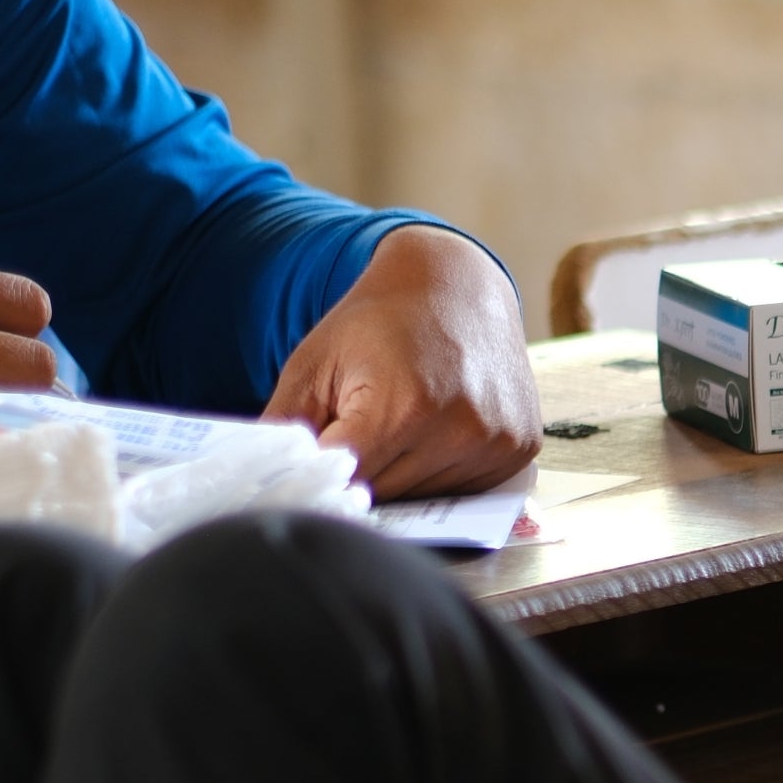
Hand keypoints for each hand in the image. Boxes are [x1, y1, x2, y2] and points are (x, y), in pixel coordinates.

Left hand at [264, 225, 536, 499]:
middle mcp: (459, 431)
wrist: (456, 285)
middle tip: (354, 433)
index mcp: (403, 407)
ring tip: (399, 425)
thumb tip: (262, 481)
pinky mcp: (519, 450)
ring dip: (402, 475)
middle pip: (386, 494)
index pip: (345, 481)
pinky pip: (464, 488)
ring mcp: (496, 443)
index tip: (307, 467)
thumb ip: (284, 427)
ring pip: (425, 497)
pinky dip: (440, 471)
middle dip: (360, 474)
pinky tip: (435, 429)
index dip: (320, 476)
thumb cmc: (378, 322)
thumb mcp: (314, 363)